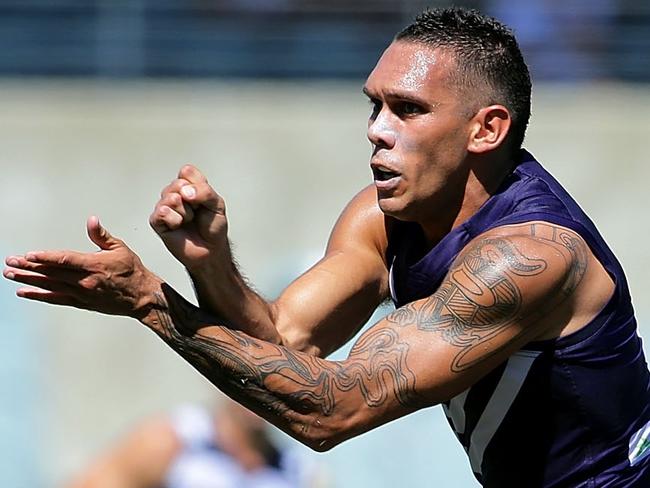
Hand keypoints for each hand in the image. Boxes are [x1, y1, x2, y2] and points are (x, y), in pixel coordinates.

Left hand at [3, 216, 161, 318]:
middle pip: (52, 273)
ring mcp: (81, 293)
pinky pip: (56, 299)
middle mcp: (85, 280)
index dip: (44, 258)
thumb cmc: (132, 270)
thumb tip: (91, 220)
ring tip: (10, 275)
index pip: (64, 260)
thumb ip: (102, 235)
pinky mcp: (81, 302)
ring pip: (49, 286)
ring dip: (28, 280)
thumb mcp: (120, 248)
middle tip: (10, 262)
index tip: (28, 255)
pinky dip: (39, 296)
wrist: (141, 297)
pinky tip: (24, 292)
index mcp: (94, 265)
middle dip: (29, 267)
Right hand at [150, 165, 228, 270]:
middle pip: (178, 184)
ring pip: (171, 197)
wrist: (209, 250)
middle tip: (197, 213)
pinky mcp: (156, 220)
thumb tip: (184, 192)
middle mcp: (174, 193)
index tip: (205, 200)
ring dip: (185, 212)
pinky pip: (162, 212)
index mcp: (188, 185)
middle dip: (193, 201)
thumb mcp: (217, 204)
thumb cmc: (213, 226)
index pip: (186, 171)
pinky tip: (178, 226)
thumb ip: (205, 192)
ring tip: (188, 220)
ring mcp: (164, 206)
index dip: (198, 186)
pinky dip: (175, 220)